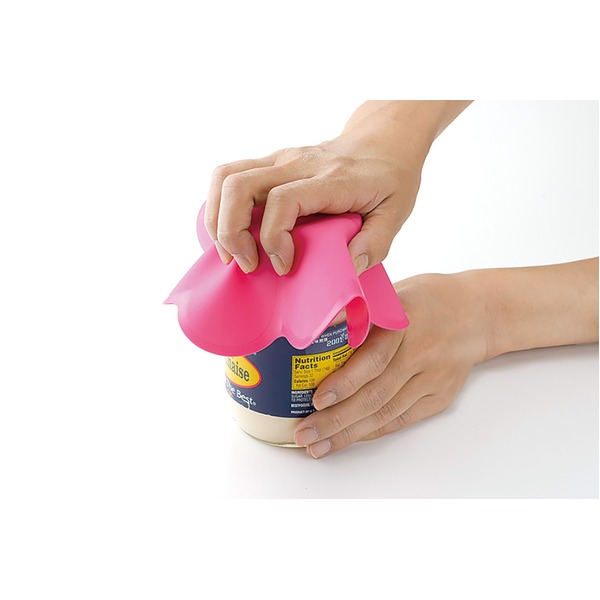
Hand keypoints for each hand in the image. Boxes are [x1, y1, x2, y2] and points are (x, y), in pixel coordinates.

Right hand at [204, 139, 420, 275]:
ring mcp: (281, 158)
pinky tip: (231, 231)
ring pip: (225, 176)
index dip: (273, 238)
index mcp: (332, 178)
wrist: (384, 139)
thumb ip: (374, 244)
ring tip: (230, 252)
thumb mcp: (396, 213)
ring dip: (217, 219)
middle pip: (239, 185)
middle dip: (231, 232)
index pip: (283, 200)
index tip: (284, 266)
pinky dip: (218, 206)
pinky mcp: (271, 161)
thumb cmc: (390, 179)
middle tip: (246, 265)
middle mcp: (299, 162)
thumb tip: (345, 270)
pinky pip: (229, 175)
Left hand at [294, 272, 490, 457]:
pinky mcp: (439, 397)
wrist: (478, 313)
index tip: (316, 399)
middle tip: (304, 434)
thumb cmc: (426, 299)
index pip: (373, 358)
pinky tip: (347, 439)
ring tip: (318, 446)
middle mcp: (421, 353)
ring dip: (349, 433)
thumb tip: (311, 327)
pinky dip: (372, 431)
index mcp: (405, 321)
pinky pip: (401, 420)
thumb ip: (359, 311)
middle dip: (336, 419)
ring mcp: (433, 379)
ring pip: (386, 414)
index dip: (345, 382)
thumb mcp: (392, 292)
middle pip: (376, 395)